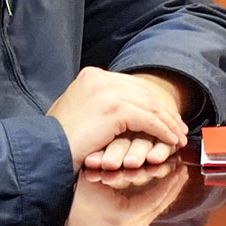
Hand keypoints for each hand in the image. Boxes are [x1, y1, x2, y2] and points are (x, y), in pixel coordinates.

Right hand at [49, 67, 188, 168]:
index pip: (131, 85)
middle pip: (144, 92)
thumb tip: (118, 107)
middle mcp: (101, 78)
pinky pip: (149, 120)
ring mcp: (108, 91)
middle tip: (179, 127)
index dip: (151, 100)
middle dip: (164, 111)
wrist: (47, 150)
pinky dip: (164, 131)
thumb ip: (96, 102)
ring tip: (179, 136)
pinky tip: (172, 141)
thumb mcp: (77, 110)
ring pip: (150, 106)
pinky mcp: (116, 109)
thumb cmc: (59, 139)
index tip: (165, 115)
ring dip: (168, 123)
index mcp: (91, 75)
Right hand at [68, 154, 192, 225]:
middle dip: (172, 186)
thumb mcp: (94, 178)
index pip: (155, 196)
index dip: (169, 180)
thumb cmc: (75, 196)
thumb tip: (137, 154)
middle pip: (159, 204)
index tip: (178, 165)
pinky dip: (157, 199)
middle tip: (182, 170)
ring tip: (176, 176)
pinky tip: (162, 188)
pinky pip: (147, 213)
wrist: (60, 219)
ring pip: (155, 210)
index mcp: (124, 214)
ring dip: (167, 193)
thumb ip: (115, 169)